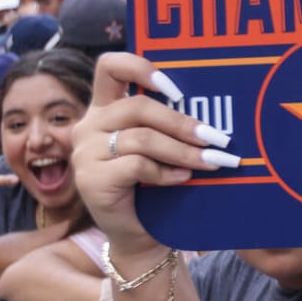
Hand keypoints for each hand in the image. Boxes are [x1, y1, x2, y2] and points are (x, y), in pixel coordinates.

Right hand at [72, 53, 236, 257]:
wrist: (139, 233)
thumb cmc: (155, 184)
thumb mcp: (160, 146)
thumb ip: (169, 123)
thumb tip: (212, 111)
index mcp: (105, 109)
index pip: (110, 67)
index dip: (141, 67)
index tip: (175, 87)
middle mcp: (88, 126)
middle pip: (137, 107)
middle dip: (182, 122)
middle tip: (215, 137)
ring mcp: (85, 153)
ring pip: (141, 138)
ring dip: (183, 150)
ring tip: (210, 161)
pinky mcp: (91, 180)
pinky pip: (136, 165)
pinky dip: (166, 172)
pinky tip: (183, 178)